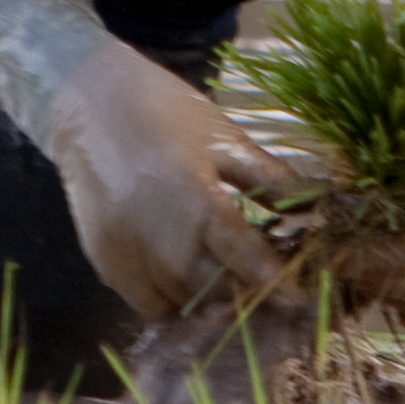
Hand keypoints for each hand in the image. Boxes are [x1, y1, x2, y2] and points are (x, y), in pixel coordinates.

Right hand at [0, 0, 303, 316]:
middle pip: (214, 288)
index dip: (274, 282)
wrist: (87, 101)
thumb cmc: (165, 111)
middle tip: (262, 283)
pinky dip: (171, 297)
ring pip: (180, 301)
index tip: (298, 299)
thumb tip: (317, 205)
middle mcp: (156, 233)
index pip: (242, 255)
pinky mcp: (102, 261)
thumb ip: (268, 177)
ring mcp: (124, 252)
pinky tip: (186, 275)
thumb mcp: (223, 137)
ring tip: (225, 276)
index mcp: (193, 196)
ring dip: (208, 297)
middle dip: (243, 291)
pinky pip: (147, 302)